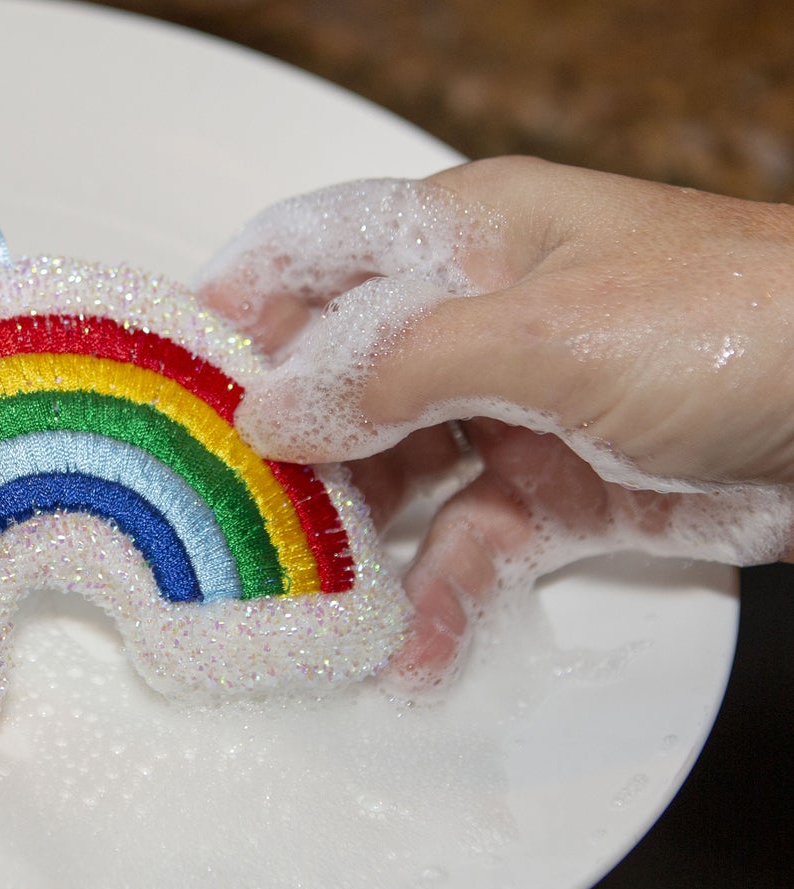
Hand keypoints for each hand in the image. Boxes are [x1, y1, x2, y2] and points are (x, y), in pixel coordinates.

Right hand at [199, 158, 793, 682]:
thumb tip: (269, 411)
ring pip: (390, 473)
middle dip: (276, 447)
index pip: (309, 251)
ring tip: (300, 604)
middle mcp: (469, 320)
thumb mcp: (540, 334)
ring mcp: (508, 410)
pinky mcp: (553, 493)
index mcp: (458, 238)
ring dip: (347, 538)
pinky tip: (407, 650)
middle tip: (217, 519)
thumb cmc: (724, 320)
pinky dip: (436, 597)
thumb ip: (391, 368)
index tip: (164, 379)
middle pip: (333, 377)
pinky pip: (467, 547)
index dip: (231, 303)